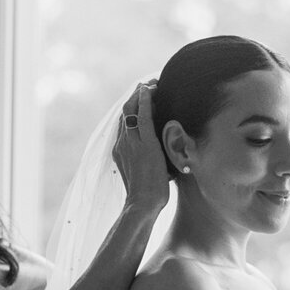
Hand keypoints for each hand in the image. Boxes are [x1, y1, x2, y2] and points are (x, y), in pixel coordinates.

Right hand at [113, 82, 168, 213]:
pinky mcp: (144, 144)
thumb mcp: (148, 175)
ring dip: (141, 94)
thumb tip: (168, 160)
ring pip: (131, 110)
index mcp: (120, 151)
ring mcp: (131, 143)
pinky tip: (150, 89)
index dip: (131, 108)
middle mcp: (122, 144)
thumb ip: (153, 163)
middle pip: (125, 112)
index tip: (142, 99)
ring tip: (152, 84)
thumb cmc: (149, 197)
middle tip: (147, 86)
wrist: (143, 205)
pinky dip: (145, 100)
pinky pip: (141, 116)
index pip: (124, 123)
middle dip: (135, 96)